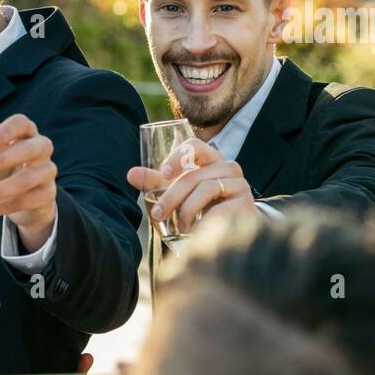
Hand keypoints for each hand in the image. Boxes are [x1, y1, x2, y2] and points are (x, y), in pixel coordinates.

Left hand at [0, 114, 56, 250]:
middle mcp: (41, 148)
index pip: (21, 123)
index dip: (6, 131)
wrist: (27, 196)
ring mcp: (47, 171)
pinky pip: (24, 202)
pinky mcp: (47, 195)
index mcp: (25, 132)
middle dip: (2, 161)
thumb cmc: (3, 167)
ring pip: (27, 180)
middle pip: (29, 149)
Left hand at [126, 138, 255, 233]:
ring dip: (186, 210)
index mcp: (210, 158)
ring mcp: (238, 182)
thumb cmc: (200, 205)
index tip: (164, 175)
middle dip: (170, 196)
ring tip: (179, 226)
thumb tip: (130, 174)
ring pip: (205, 188)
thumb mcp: (176, 190)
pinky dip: (202, 219)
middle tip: (157, 214)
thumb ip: (154, 181)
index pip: (194, 145)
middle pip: (193, 175)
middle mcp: (227, 166)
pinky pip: (218, 206)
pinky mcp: (244, 201)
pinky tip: (194, 229)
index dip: (177, 157)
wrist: (232, 229)